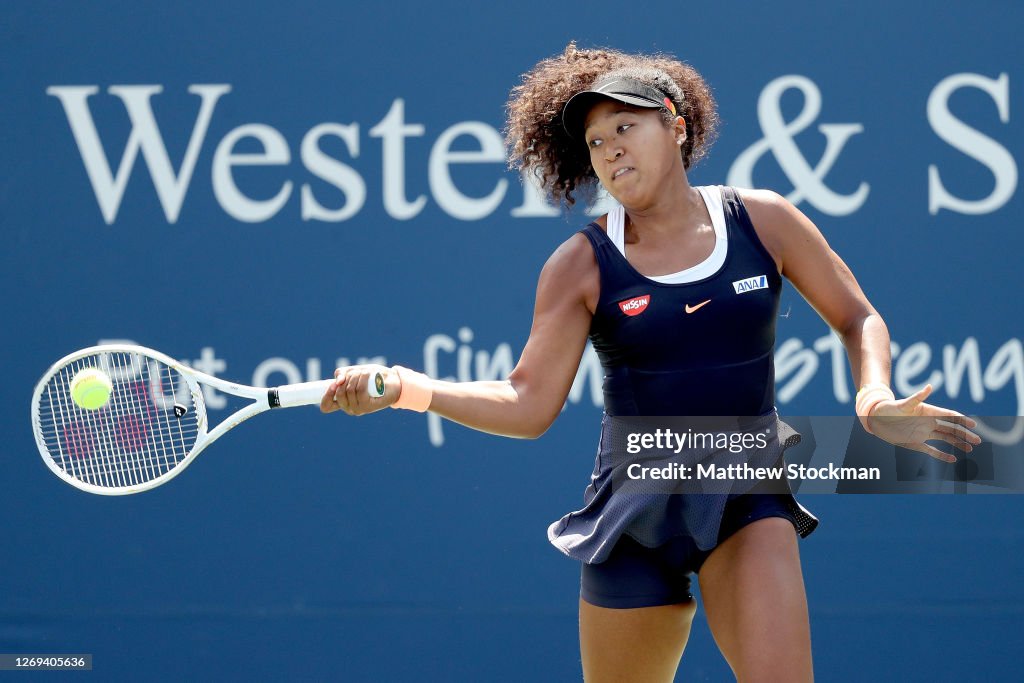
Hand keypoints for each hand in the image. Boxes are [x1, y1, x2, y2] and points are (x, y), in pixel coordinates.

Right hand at [319, 364, 399, 414]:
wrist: (393, 381)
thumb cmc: (373, 376)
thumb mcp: (354, 371)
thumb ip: (342, 374)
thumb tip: (338, 381)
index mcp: (343, 402)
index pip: (326, 406)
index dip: (326, 396)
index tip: (332, 384)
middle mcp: (349, 408)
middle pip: (339, 394)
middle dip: (346, 378)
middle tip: (356, 372)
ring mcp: (358, 409)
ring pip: (349, 390)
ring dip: (356, 376)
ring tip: (365, 372)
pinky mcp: (368, 407)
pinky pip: (360, 390)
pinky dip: (362, 379)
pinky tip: (367, 374)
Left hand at [866, 384, 980, 461]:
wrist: (876, 419)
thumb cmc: (890, 408)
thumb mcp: (904, 403)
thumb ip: (918, 397)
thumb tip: (930, 386)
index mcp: (928, 412)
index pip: (949, 416)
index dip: (961, 420)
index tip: (973, 424)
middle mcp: (928, 423)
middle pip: (951, 428)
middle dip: (964, 434)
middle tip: (978, 440)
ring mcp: (923, 433)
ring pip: (945, 439)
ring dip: (958, 443)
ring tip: (970, 448)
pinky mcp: (915, 443)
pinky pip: (931, 450)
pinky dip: (942, 455)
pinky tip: (953, 459)